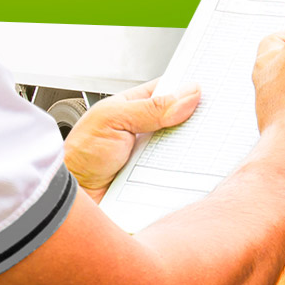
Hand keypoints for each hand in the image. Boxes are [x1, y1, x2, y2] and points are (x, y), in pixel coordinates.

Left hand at [63, 79, 201, 201]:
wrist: (70, 199)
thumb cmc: (78, 156)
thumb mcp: (112, 119)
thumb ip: (150, 108)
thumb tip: (188, 94)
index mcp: (135, 106)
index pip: (172, 89)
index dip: (192, 86)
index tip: (214, 86)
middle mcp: (148, 130)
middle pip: (186, 119)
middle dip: (201, 118)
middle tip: (215, 117)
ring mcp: (156, 155)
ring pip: (189, 147)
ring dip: (198, 146)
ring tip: (208, 143)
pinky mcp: (161, 179)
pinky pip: (185, 173)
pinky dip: (193, 171)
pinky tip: (198, 167)